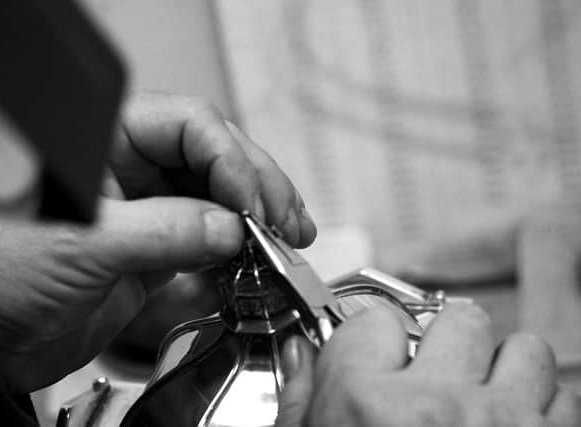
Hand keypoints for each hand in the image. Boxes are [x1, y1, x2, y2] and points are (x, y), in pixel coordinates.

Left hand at [0, 92, 315, 392]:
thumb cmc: (1, 275)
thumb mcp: (86, 243)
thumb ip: (165, 231)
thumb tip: (229, 227)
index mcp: (108, 142)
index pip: (189, 125)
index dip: (229, 158)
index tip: (251, 201)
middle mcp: (133, 170)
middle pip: (215, 159)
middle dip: (257, 186)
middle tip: (286, 219)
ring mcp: (150, 211)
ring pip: (219, 200)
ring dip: (258, 217)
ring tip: (290, 235)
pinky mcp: (157, 252)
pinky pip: (210, 241)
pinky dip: (238, 251)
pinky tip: (257, 260)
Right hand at [277, 304, 580, 426]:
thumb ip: (301, 400)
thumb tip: (301, 354)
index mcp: (364, 403)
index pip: (371, 317)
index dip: (369, 336)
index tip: (373, 350)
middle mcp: (435, 407)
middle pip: (454, 319)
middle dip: (443, 343)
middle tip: (433, 373)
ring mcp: (499, 425)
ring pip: (522, 349)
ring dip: (503, 370)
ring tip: (481, 399)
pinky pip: (563, 396)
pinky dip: (541, 406)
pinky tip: (512, 424)